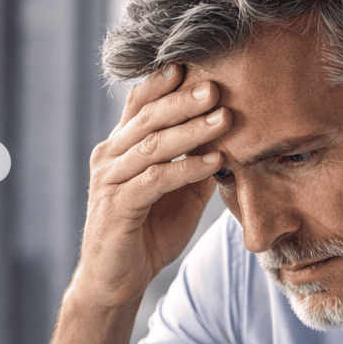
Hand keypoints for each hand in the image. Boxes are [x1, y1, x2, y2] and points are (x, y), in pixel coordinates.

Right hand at [74, 64, 231, 306]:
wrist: (115, 281)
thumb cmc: (147, 234)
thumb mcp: (178, 193)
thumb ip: (196, 163)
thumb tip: (232, 138)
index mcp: (120, 147)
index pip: (141, 103)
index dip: (166, 81)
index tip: (199, 62)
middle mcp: (109, 157)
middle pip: (147, 117)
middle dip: (184, 99)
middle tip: (218, 85)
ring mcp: (110, 181)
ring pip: (152, 145)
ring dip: (191, 130)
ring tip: (224, 118)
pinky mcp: (117, 208)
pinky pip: (155, 180)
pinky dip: (186, 169)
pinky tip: (213, 162)